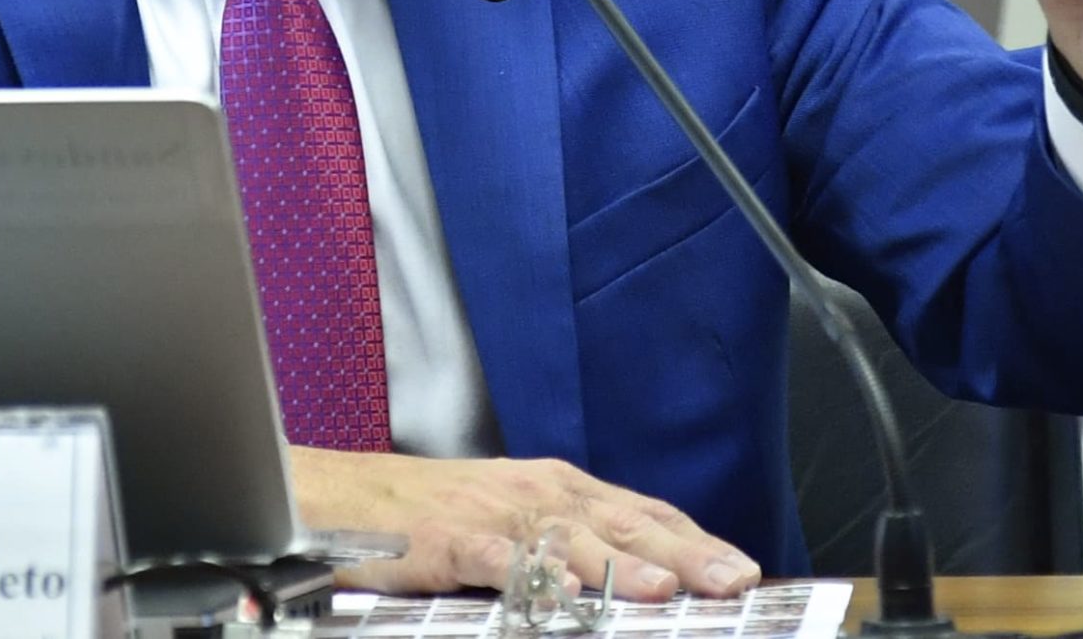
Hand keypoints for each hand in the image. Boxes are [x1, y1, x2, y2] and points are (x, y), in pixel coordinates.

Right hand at [290, 446, 760, 600]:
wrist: (339, 498)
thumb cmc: (432, 518)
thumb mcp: (514, 525)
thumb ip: (574, 549)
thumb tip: (644, 582)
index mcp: (558, 490)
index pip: (643, 513)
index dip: (696, 541)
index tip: (744, 570)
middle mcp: (535, 494)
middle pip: (621, 522)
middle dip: (682, 553)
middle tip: (733, 580)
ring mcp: (491, 513)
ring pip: (567, 536)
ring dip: (618, 561)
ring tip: (663, 589)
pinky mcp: (445, 538)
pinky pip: (491, 558)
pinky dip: (524, 572)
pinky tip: (554, 591)